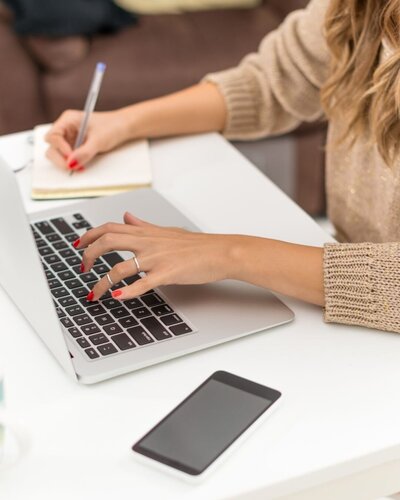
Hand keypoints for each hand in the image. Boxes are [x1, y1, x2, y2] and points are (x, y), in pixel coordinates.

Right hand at [44, 109, 130, 170]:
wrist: (123, 128)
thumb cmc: (112, 126)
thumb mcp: (99, 140)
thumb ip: (84, 152)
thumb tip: (71, 164)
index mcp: (68, 120)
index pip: (53, 135)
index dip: (60, 147)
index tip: (71, 157)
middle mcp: (65, 129)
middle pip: (52, 146)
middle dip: (60, 158)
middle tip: (72, 167)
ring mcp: (69, 139)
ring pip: (57, 154)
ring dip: (65, 162)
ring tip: (79, 168)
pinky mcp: (75, 148)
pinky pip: (67, 158)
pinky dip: (72, 164)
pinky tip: (81, 166)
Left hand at [75, 212, 235, 300]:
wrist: (219, 252)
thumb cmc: (196, 245)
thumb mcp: (166, 231)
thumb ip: (143, 226)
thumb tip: (126, 216)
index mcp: (146, 233)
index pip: (110, 228)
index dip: (90, 235)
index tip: (78, 244)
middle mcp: (147, 243)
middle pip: (107, 242)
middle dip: (89, 255)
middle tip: (82, 269)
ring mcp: (156, 258)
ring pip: (120, 267)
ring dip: (101, 282)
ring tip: (94, 294)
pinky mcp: (167, 274)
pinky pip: (142, 283)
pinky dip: (126, 291)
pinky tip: (116, 297)